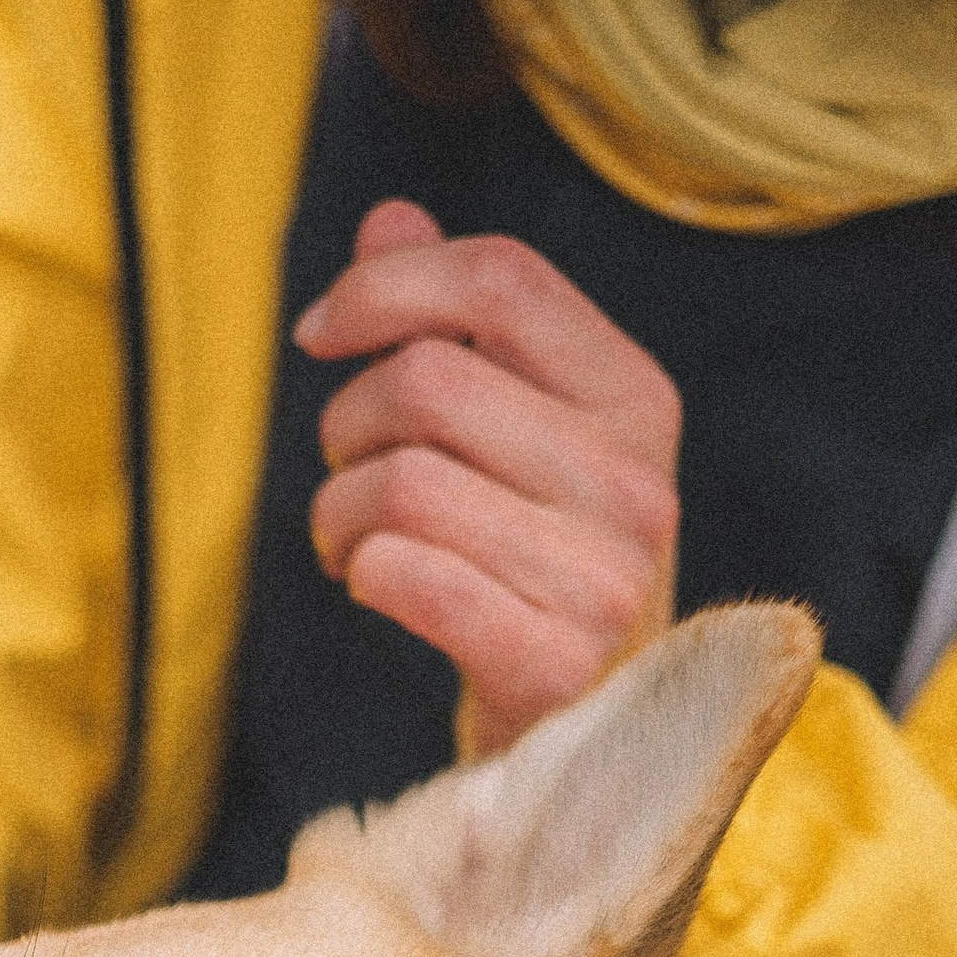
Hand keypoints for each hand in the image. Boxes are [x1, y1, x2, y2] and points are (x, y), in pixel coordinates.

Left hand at [294, 199, 682, 757]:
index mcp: (637, 399)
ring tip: (358, 545)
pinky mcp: (555, 665)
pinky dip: (363, 575)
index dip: (384, 285)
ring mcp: (606, 580)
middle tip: (349, 476)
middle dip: (347, 425)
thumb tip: (389, 218)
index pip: (502, 278)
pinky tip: (381, 592)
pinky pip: (403, 573)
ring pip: (398, 482)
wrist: (579, 738)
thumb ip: (458, 325)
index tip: (319, 333)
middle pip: (427, 380)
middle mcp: (638, 483)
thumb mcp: (513, 436)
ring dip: (339, 514)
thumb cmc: (529, 567)